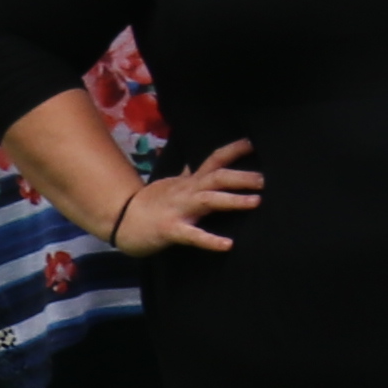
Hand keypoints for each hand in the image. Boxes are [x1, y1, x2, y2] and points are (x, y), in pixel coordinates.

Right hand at [114, 142, 261, 255]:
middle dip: (241, 177)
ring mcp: (178, 210)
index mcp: (190, 181)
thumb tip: (198, 163)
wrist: (121, 220)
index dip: (233, 150)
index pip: (214, 160)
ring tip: (256, 202)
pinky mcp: (170, 230)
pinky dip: (210, 240)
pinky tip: (227, 245)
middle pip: (216, 178)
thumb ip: (189, 175)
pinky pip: (192, 235)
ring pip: (208, 200)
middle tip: (266, 179)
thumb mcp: (172, 184)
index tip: (254, 143)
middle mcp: (187, 191)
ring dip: (232, 200)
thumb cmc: (152, 202)